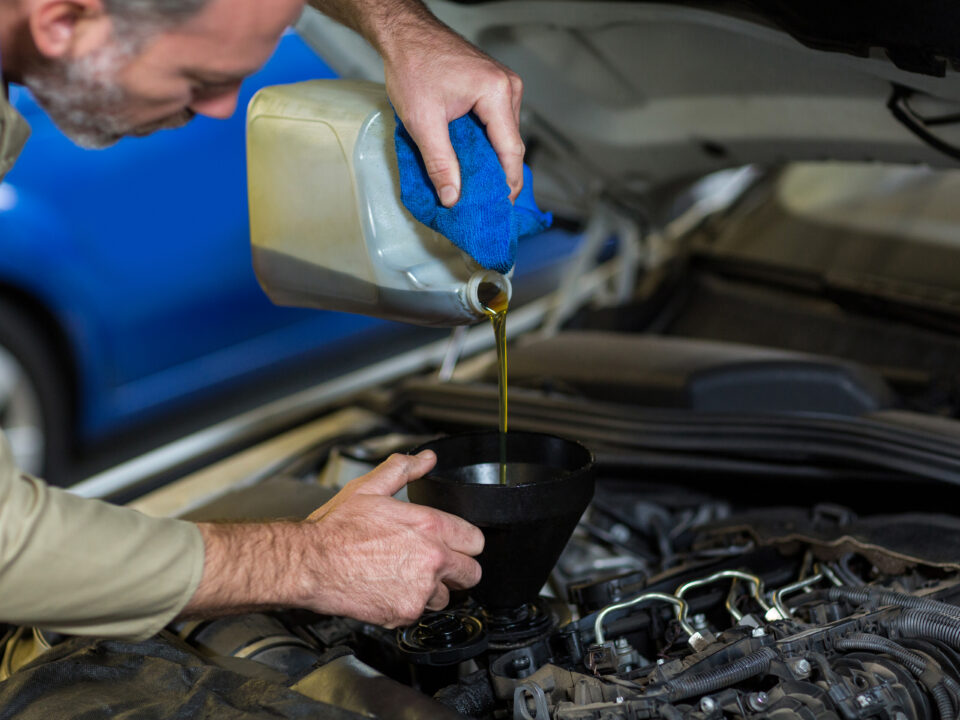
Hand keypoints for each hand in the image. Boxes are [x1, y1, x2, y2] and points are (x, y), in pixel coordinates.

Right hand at [297, 451, 483, 626]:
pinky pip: (420, 613)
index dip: (465, 541)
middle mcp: (432, 559)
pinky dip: (409, 605)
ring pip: (447, 597)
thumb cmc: (336, 529)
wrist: (310, 564)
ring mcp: (420, 590)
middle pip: (471, 573)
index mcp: (429, 526)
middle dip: (458, 569)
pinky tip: (391, 588)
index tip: (455, 543)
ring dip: (433, 590)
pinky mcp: (405, 613)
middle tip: (437, 564)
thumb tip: (426, 459)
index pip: (476, 541)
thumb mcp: (370, 488)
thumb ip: (404, 469)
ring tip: (407, 576)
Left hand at [382, 25, 524, 206]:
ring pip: (504, 136)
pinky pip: (496, 124)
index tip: (498, 208)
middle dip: (497, 175)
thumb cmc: (412, 66)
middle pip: (510, 145)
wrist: (404, 33)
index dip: (506, 184)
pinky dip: (485, 144)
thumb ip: (440, 163)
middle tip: (482, 203)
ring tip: (474, 185)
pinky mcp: (494, 87)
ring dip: (490, 160)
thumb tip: (452, 198)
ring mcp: (503, 86)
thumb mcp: (422, 121)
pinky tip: (470, 160)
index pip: (511, 151)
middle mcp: (508, 88)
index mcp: (498, 93)